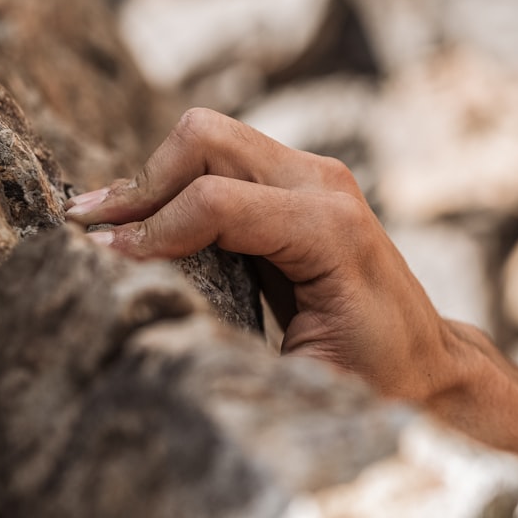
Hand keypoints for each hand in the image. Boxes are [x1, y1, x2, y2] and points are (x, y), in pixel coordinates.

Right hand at [64, 108, 462, 402]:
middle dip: (142, 183)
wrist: (426, 365)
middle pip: (204, 138)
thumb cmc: (374, 381)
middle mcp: (323, 185)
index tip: (103, 263)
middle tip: (90, 230)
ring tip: (107, 226)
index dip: (150, 230)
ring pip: (207, 136)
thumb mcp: (308, 378)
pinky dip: (177, 183)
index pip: (215, 201)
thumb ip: (236, 343)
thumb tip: (150, 319)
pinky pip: (222, 158)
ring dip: (154, 178)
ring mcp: (313, 175)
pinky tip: (145, 222)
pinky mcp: (298, 182)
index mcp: (331, 231)